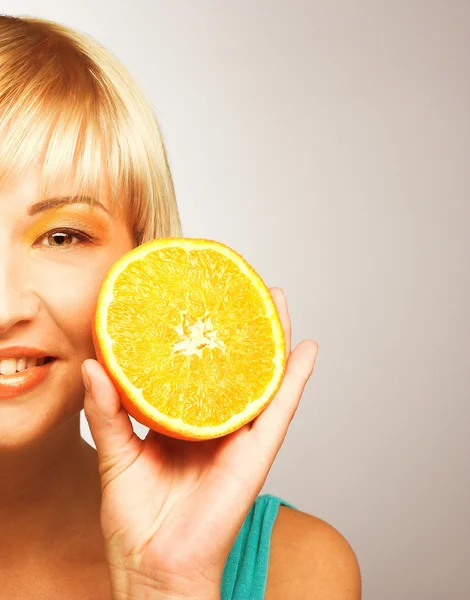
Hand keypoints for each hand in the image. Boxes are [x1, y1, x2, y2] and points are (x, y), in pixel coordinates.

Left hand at [82, 287, 317, 599]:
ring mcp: (238, 435)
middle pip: (231, 365)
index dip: (196, 335)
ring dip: (272, 339)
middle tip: (241, 287)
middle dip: (238, 326)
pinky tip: (305, 349)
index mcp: (181, 421)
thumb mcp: (114, 454)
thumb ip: (106, 411)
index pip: (192, 368)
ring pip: (261, 378)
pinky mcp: (256, 452)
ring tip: (276, 300)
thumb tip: (94, 365)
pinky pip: (281, 409)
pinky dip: (295, 379)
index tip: (195, 299)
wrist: (156, 565)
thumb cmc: (137, 519)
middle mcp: (213, 422)